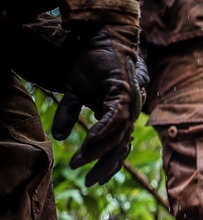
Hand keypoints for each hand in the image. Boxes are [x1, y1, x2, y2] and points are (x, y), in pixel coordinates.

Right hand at [51, 24, 145, 185]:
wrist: (97, 37)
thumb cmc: (89, 64)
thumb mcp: (76, 93)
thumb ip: (70, 114)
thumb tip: (57, 136)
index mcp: (120, 115)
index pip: (118, 146)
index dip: (108, 164)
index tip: (95, 180)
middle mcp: (128, 112)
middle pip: (120, 146)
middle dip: (106, 166)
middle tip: (91, 182)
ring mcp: (128, 103)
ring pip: (117, 135)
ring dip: (97, 149)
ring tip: (80, 161)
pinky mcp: (123, 91)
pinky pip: (114, 117)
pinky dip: (101, 131)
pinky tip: (86, 141)